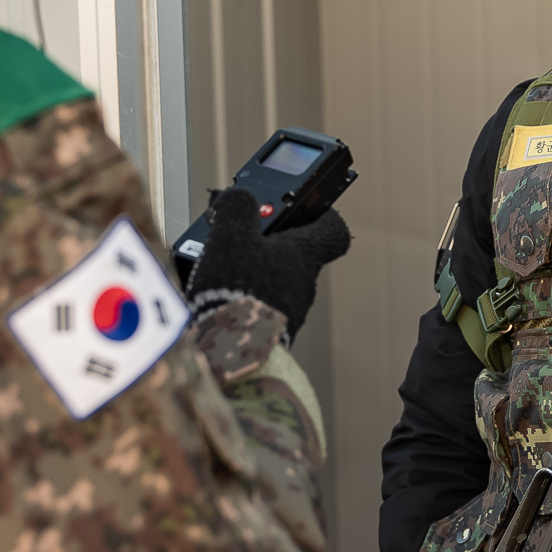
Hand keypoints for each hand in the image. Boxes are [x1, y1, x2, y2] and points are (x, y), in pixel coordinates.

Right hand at [185, 187, 350, 339]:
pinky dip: (243, 298)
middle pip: (295, 255)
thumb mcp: (231, 235)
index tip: (305, 206)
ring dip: (253, 271)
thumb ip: (237, 206)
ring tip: (220, 268)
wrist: (230, 355)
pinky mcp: (270, 335)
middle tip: (241, 235)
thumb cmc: (238, 291)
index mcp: (304, 255)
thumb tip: (240, 196)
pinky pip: (260, 307)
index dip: (322, 213)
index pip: (333, 230)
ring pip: (276, 281)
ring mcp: (290, 312)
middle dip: (269, 243)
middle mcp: (304, 284)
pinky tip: (217, 296)